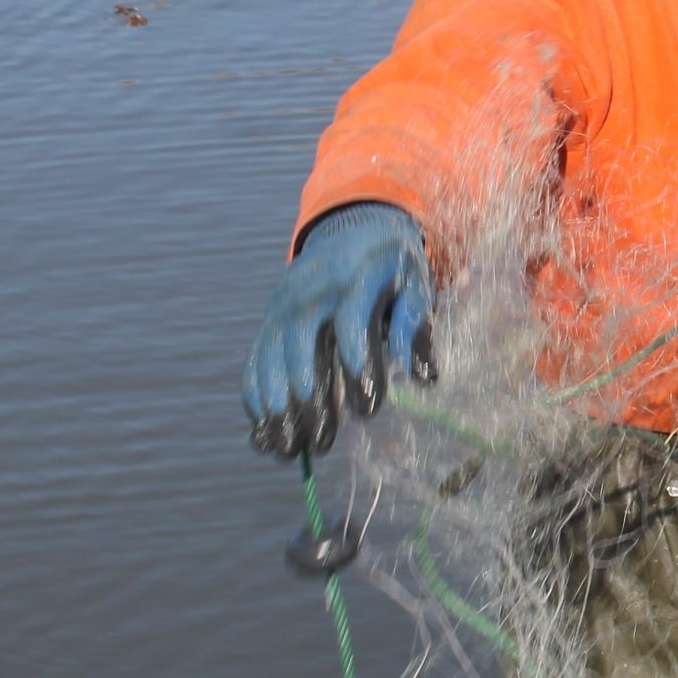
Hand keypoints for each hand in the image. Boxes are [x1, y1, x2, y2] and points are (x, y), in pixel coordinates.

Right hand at [242, 203, 434, 458]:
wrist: (351, 228)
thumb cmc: (392, 266)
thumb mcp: (416, 283)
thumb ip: (417, 325)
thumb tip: (422, 377)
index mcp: (355, 277)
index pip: (350, 326)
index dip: (358, 370)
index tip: (368, 411)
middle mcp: (310, 291)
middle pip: (302, 350)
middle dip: (310, 400)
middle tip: (323, 442)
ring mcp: (282, 306)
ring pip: (271, 361)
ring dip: (277, 408)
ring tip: (288, 449)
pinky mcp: (268, 319)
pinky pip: (255, 361)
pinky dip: (256, 399)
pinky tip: (263, 433)